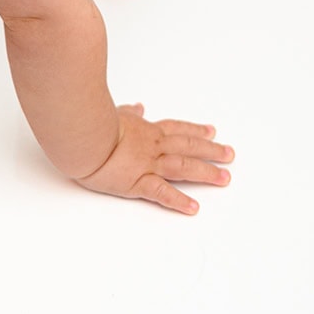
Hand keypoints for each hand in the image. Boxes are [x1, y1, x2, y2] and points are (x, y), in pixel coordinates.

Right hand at [75, 103, 232, 213]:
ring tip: (224, 179)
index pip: (177, 129)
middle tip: (230, 155)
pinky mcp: (137, 182)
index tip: (212, 132)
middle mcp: (153, 146)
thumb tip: (138, 106)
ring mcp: (147, 164)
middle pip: (188, 147)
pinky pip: (162, 192)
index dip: (196, 131)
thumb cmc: (94, 123)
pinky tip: (193, 207)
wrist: (83, 135)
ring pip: (183, 167)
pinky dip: (179, 200)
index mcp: (146, 130)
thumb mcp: (114, 112)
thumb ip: (128, 112)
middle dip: (211, 151)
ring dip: (206, 172)